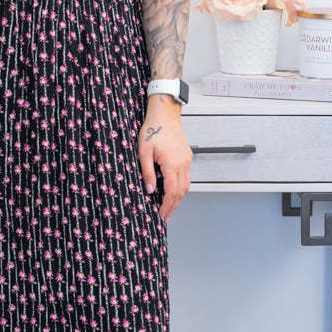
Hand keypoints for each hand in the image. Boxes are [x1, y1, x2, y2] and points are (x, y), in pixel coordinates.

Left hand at [138, 93, 191, 223]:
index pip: (172, 191)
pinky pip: (187, 176)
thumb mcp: (144, 152)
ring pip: (186, 185)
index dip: (167, 205)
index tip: (161, 214)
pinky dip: (181, 187)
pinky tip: (173, 191)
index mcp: (172, 164)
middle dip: (173, 206)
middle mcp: (183, 163)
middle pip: (181, 191)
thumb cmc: (152, 130)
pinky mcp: (187, 156)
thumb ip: (148, 173)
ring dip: (178, 198)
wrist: (165, 114)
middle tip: (165, 217)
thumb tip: (150, 191)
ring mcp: (187, 160)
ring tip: (169, 207)